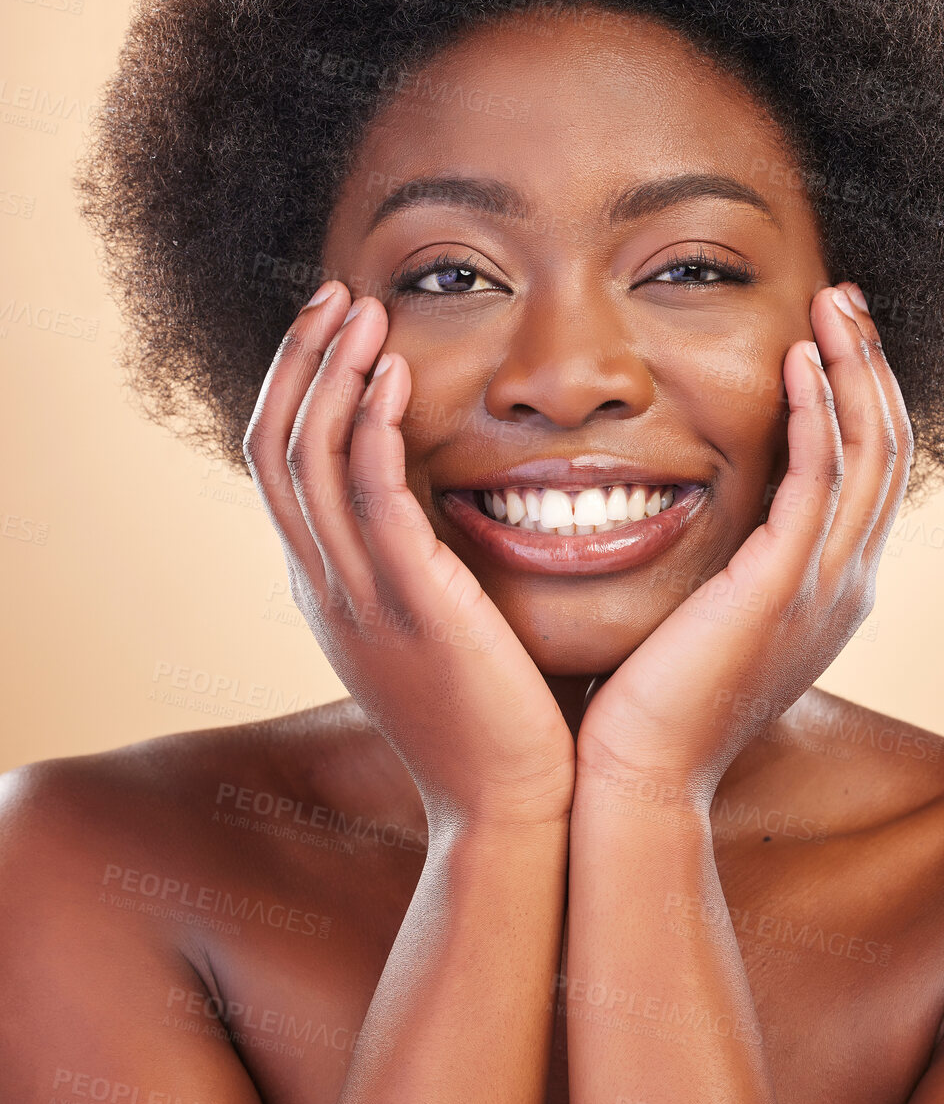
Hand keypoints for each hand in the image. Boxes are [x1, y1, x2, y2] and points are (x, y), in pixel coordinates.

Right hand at [243, 283, 575, 832]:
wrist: (509, 808)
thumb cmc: (490, 721)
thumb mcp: (429, 634)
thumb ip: (416, 569)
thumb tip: (439, 512)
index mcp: (325, 591)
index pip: (280, 467)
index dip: (296, 388)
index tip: (336, 332)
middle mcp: (322, 588)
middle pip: (274, 448)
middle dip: (299, 361)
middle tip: (337, 295)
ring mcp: (357, 597)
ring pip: (307, 459)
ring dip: (330, 372)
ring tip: (365, 310)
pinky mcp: (411, 602)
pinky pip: (370, 496)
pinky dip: (371, 426)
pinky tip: (395, 375)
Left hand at [575, 283, 911, 813]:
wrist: (639, 775)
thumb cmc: (651, 703)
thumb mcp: (706, 622)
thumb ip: (722, 568)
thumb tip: (688, 515)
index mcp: (828, 592)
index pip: (869, 473)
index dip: (859, 398)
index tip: (830, 336)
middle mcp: (844, 584)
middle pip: (888, 449)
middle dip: (871, 366)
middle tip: (846, 299)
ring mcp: (824, 585)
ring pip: (870, 451)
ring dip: (855, 369)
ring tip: (833, 304)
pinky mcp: (784, 584)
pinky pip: (821, 477)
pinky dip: (818, 412)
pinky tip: (796, 361)